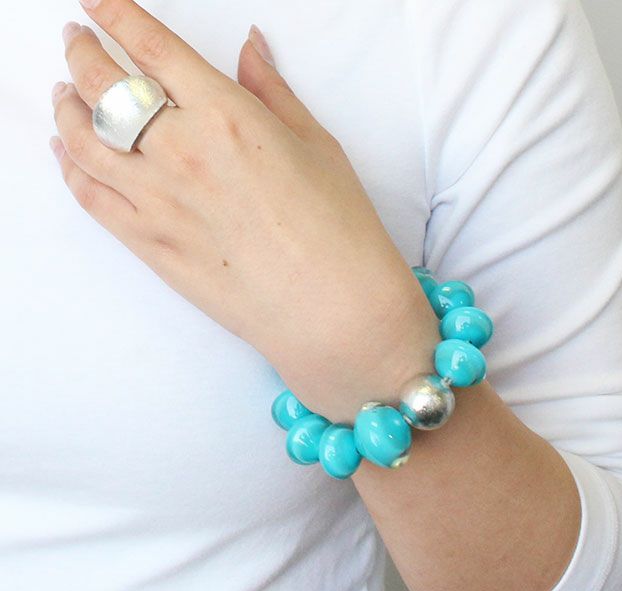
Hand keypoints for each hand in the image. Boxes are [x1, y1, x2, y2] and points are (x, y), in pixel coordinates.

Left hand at [50, 0, 437, 423]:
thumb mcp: (317, 147)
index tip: (97, 1)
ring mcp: (158, 202)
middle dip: (82, 51)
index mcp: (226, 116)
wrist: (333, 311)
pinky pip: (89, 196)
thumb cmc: (338, 231)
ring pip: (82, 138)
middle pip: (104, 85)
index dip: (116, 14)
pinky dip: (68, 166)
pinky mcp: (151, 246)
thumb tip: (249, 50)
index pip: (151, 47)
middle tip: (77, 39)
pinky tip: (66, 151)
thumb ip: (272, 93)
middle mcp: (181, 151)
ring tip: (64, 92)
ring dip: (65, 105)